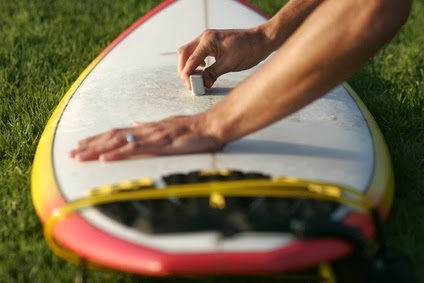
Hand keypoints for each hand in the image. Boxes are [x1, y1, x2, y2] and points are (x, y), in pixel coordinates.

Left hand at [69, 115, 224, 161]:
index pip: (119, 132)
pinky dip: (117, 154)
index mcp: (149, 128)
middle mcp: (146, 130)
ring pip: (118, 142)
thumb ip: (151, 128)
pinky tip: (104, 159)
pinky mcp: (160, 144)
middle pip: (113, 136)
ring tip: (79, 156)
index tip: (84, 144)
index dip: (100, 139)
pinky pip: (135, 149)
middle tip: (72, 152)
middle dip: (91, 145)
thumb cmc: (196, 129)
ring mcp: (152, 136)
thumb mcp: (170, 127)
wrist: (213, 125)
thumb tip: (135, 125)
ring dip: (97, 150)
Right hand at [177, 28, 271, 88]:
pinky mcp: (212, 43)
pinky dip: (195, 62)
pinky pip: (197, 53)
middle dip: (183, 69)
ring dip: (188, 66)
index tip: (190, 87)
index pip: (190, 59)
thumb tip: (202, 85)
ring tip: (194, 79)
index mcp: (208, 40)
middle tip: (189, 84)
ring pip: (188, 53)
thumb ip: (213, 73)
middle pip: (184, 53)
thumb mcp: (230, 64)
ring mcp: (207, 39)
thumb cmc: (249, 49)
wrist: (262, 40)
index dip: (187, 74)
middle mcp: (205, 37)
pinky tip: (203, 70)